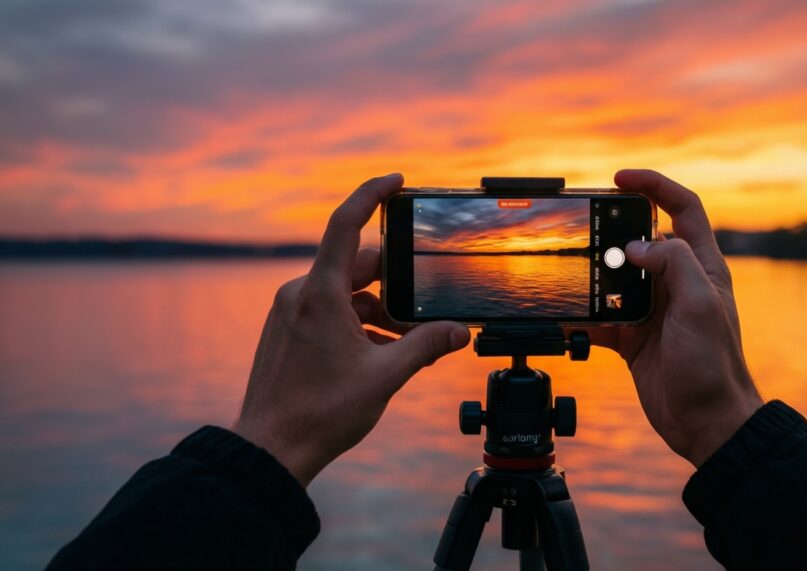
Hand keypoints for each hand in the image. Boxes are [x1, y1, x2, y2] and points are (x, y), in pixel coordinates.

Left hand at [233, 173, 469, 485]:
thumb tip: (458, 332)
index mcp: (320, 294)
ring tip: (408, 344)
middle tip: (426, 307)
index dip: (371, 194)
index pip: (345, 224)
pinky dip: (358, 325)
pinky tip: (381, 355)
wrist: (271, 449)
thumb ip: (426, 347)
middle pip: (357, 268)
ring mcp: (290, 314)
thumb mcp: (385, 376)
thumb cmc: (320, 413)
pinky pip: (329, 313)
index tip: (395, 180)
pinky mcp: (288, 332)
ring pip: (345, 294)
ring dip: (379, 311)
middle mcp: (300, 295)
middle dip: (395, 283)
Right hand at [589, 170, 762, 466]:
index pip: (683, 208)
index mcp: (700, 266)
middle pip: (642, 238)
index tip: (620, 179)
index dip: (654, 186)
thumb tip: (636, 245)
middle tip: (585, 226)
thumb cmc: (713, 366)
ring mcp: (654, 309)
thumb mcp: (700, 304)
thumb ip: (672, 263)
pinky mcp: (634, 337)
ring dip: (594, 274)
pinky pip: (602, 318)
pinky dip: (581, 318)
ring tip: (571, 271)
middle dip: (613, 230)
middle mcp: (677, 283)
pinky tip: (564, 320)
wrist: (706, 422)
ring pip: (616, 277)